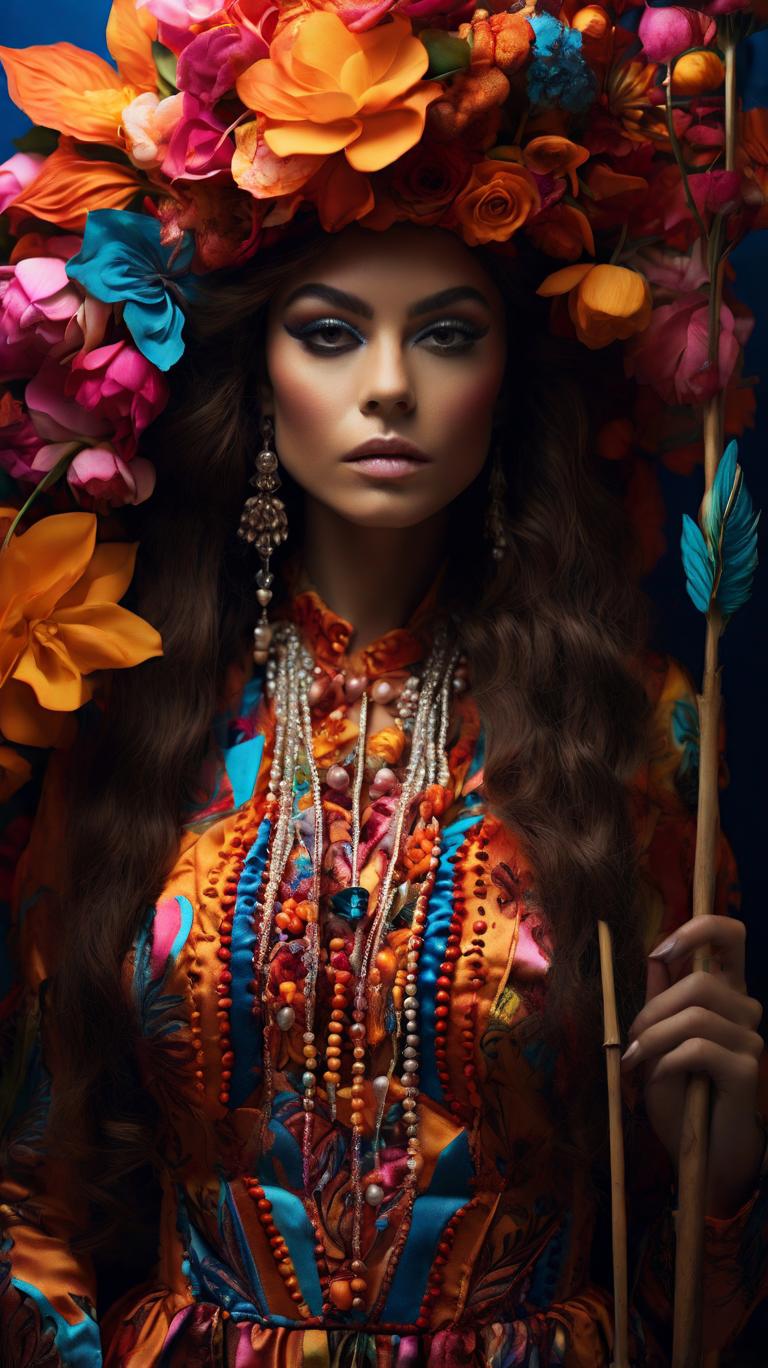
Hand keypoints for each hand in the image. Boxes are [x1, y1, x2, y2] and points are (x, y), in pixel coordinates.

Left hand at [622, 914, 764, 1218]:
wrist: (699, 1149)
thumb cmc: (679, 1091)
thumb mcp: (659, 1037)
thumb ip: (660, 997)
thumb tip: (655, 955)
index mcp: (725, 992)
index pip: (731, 935)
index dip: (699, 928)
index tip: (661, 951)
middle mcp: (745, 1009)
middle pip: (700, 983)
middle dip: (653, 1011)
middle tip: (634, 1042)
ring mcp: (750, 1039)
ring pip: (694, 1017)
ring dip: (655, 1040)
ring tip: (641, 1062)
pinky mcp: (746, 1069)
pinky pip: (697, 1049)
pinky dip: (666, 1062)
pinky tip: (657, 1078)